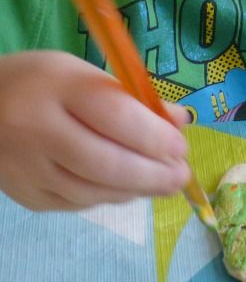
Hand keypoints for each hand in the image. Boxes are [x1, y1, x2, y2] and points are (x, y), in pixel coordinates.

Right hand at [0, 50, 190, 210]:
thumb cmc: (43, 88)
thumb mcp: (85, 77)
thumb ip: (133, 100)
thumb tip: (180, 122)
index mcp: (57, 88)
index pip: (117, 117)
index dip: (156, 138)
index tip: (181, 148)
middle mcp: (37, 130)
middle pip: (109, 165)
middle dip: (155, 176)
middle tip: (181, 177)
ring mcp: (28, 169)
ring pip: (97, 192)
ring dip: (138, 190)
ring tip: (162, 183)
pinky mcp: (28, 196)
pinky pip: (81, 204)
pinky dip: (111, 197)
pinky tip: (124, 187)